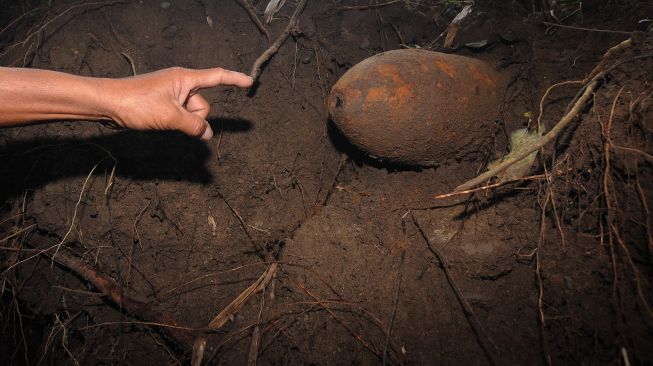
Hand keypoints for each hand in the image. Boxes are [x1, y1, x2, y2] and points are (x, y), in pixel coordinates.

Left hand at [102, 67, 252, 139]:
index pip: (217, 77)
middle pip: (203, 105)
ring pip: (191, 114)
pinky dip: (176, 122)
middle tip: (172, 118)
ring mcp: (172, 94)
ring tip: (161, 120)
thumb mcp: (171, 117)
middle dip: (195, 117)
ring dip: (183, 121)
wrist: (107, 103)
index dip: (235, 80)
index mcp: (185, 78)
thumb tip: (208, 134)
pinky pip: (180, 115)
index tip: (250, 82)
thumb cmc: (137, 103)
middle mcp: (181, 84)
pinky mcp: (163, 103)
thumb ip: (194, 126)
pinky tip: (160, 122)